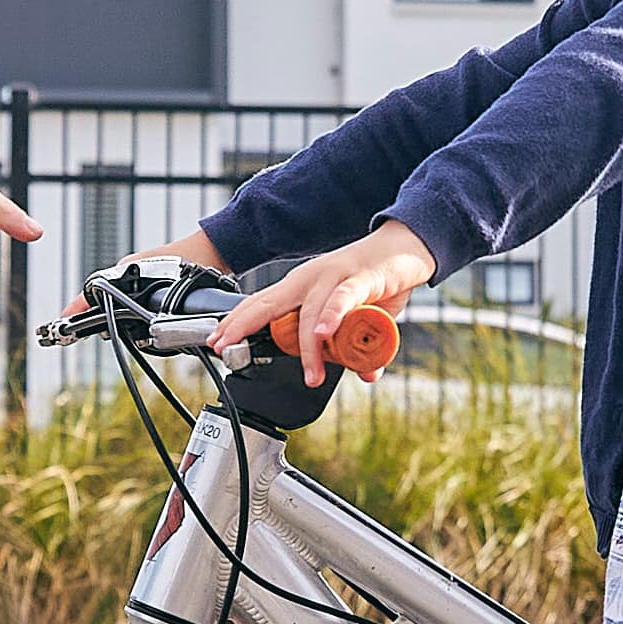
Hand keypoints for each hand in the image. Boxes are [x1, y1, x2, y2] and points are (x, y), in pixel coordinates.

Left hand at [210, 222, 435, 379]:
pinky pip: (341, 299)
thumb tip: (366, 374)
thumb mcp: (359, 319)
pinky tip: (323, 334)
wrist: (406, 247)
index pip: (260, 305)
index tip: (216, 341)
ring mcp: (332, 277)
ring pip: (309, 314)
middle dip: (242, 325)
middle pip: (267, 304)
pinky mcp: (359, 278)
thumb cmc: (376, 280)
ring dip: (309, 348)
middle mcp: (309, 279)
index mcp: (301, 287)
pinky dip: (331, 317)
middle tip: (225, 347)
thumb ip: (360, 347)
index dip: (236, 322)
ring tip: (312, 375)